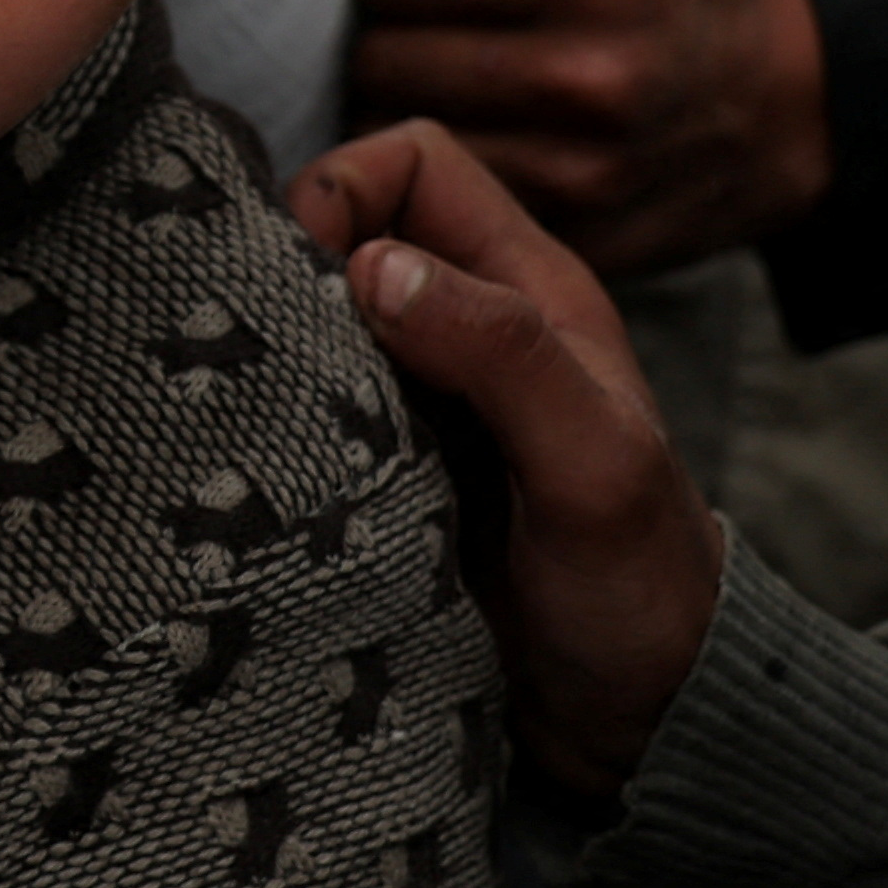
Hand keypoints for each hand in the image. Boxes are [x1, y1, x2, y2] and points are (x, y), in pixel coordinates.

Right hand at [291, 122, 722, 802]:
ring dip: (273, 353)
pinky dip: (274, 423)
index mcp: (530, 293)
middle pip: (347, 234)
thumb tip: (372, 267)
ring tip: (243, 409)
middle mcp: (469, 332)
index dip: (346, 190)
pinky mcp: (383, 476)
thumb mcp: (591, 464)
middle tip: (254, 350)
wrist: (644, 725)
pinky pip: (307, 413)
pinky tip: (256, 468)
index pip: (412, 162)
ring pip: (315, 324)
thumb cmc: (642, 593)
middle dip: (286, 268)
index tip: (303, 276)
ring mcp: (422, 406)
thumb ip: (501, 354)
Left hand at [347, 0, 830, 279]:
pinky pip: (446, 205)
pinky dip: (435, 176)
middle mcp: (589, 78)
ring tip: (426, 82)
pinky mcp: (573, 240)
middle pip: (384, 58)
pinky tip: (456, 143)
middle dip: (381, 33)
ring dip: (395, 109)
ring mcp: (581, 173)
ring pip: (400, 139)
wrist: (791, 104)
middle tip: (410, 26)